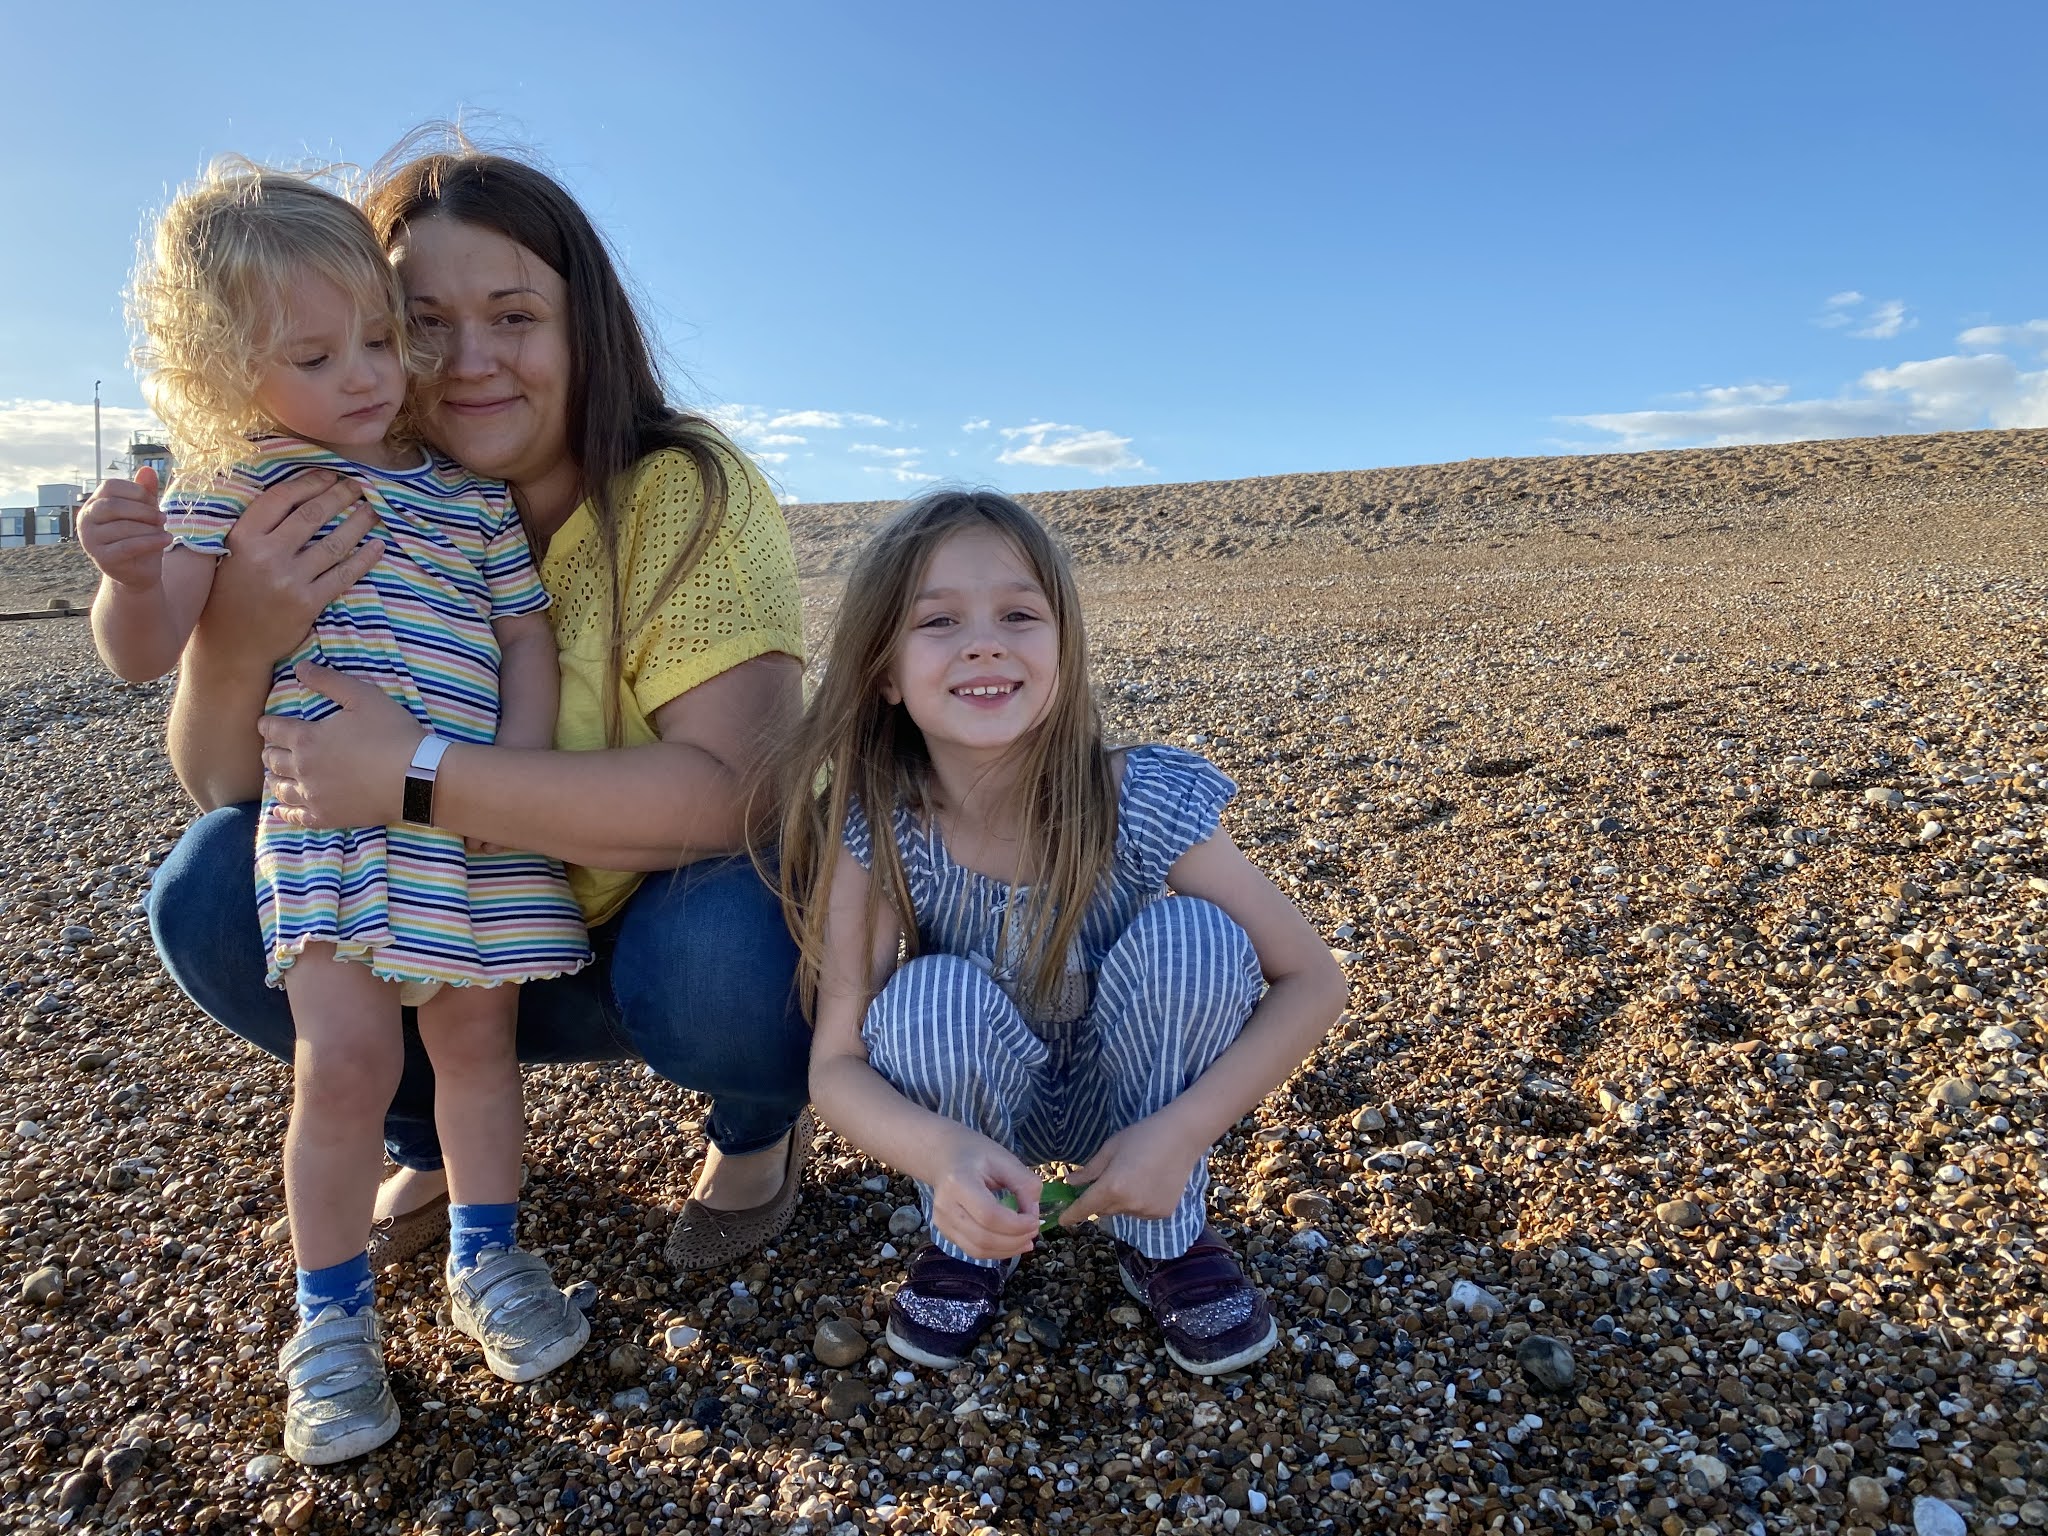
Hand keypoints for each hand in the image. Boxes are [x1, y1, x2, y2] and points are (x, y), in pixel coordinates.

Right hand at [77, 470, 169, 589]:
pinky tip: (167, 539)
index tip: (153, 501)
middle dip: (144, 511)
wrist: (137, 571)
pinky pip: (128, 546)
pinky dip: (151, 541)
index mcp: (94, 503)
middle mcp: (86, 520)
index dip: (136, 491)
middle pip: (114, 505)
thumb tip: (148, 468)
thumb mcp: (145, 512)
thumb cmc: (140, 536)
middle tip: (163, 517)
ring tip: (164, 531)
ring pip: (123, 527)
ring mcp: (90, 540)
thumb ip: (145, 492)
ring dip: (150, 528)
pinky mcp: (102, 558)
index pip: (110, 486)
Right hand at [204, 470, 384, 663]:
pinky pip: (343, 575)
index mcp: (242, 537)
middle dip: (340, 496)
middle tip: (359, 486)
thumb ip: (256, 528)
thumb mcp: (229, 553)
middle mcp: (266, 555)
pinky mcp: (307, 603)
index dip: (309, 482)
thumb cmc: (229, 593)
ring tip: (373, 510)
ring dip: (358, 523)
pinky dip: (364, 558)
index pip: (282, 498)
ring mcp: (288, 580)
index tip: (329, 475)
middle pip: (312, 516)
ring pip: (333, 543)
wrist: (230, 644)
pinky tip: (378, 546)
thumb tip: (294, 495)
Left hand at [259, 663, 424, 828]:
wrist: (414, 778)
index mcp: (306, 737)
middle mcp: (302, 768)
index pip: (273, 730)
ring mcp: (312, 795)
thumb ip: (329, 681)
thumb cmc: (392, 733)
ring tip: (274, 775)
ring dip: (273, 778)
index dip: (267, 725)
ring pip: (279, 787)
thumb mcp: (363, 696)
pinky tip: (278, 809)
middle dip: (269, 751)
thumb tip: (300, 667)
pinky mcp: (325, 816)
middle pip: (272, 759)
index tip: (266, 724)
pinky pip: (295, 817)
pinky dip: (283, 812)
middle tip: (272, 748)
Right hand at [928, 1133, 1042, 1261]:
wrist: (944, 1157)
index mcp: (958, 1182)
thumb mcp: (1004, 1159)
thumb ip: (1025, 1184)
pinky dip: (996, 1252)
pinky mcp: (945, 1232)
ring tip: (1026, 1241)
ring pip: (978, 1250)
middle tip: (1034, 1231)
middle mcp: (945, 1206)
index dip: (1016, 1225)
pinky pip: (973, 1251)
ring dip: (1007, 1250)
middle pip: (983, 1238)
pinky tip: (1011, 1244)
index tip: (1035, 1221)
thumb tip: (1033, 1214)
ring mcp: (942, 1222)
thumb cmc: (975, 1154)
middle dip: (1015, 1240)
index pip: (989, 1215)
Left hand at [1061, 1113, 1205, 1227]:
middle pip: (1102, 1210)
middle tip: (1109, 1179)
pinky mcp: (1162, 1213)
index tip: (1062, 1221)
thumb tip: (1069, 1183)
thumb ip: (1089, 1171)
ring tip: (1135, 1175)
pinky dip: (1139, 1203)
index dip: (1071, 1215)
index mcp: (1112, 1186)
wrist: (1182, 1137)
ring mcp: (1147, 1211)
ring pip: (1122, 1211)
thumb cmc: (1142, 1136)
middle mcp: (1129, 1204)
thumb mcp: (1110, 1149)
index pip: (1084, 1207)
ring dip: (1120, 1201)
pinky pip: (1141, 1212)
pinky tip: (1149, 1183)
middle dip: (1099, 1199)